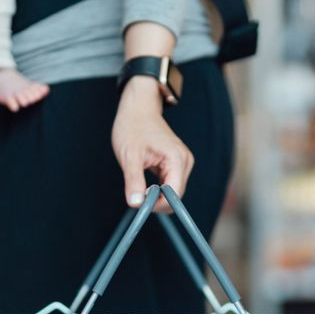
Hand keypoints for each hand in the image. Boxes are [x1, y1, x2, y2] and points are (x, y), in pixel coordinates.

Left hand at [111, 76, 192, 211]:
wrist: (138, 109)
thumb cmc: (133, 127)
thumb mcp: (129, 156)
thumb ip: (134, 181)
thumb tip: (136, 204)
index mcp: (176, 158)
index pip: (174, 195)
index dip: (157, 204)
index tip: (139, 203)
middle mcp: (185, 161)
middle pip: (176, 196)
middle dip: (156, 201)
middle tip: (136, 194)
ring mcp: (183, 163)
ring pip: (173, 192)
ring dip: (156, 195)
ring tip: (139, 183)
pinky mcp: (177, 164)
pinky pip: (170, 185)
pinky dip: (157, 189)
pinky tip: (145, 181)